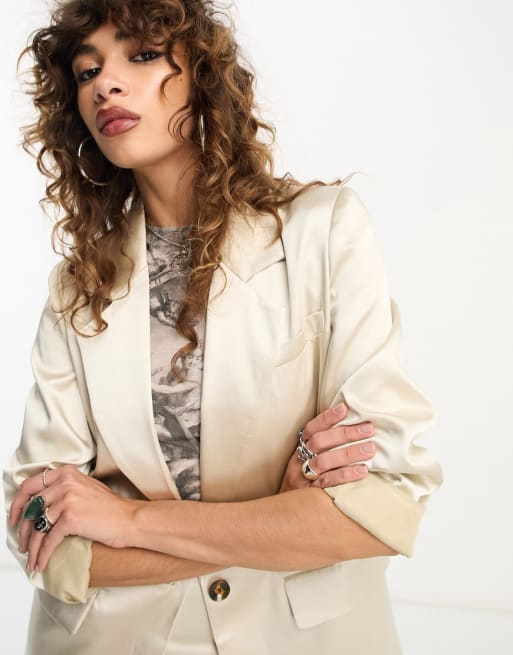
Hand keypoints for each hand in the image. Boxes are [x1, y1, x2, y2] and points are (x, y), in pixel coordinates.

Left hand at [9, 465, 137, 572]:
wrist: (129, 519)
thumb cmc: (110, 508)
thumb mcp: (85, 488)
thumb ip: (64, 489)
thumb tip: (40, 505)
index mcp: (66, 473)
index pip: (30, 485)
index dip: (17, 504)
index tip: (14, 518)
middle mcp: (65, 483)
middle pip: (30, 508)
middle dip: (21, 530)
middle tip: (21, 543)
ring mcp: (67, 499)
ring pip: (37, 527)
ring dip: (31, 547)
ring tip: (31, 559)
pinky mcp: (71, 518)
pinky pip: (48, 540)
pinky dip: (42, 555)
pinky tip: (40, 563)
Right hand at [279, 402, 374, 491]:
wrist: (284, 515)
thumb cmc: (304, 485)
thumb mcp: (307, 464)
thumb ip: (325, 450)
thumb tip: (354, 432)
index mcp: (299, 450)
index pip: (311, 429)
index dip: (327, 418)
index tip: (345, 408)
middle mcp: (298, 461)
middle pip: (319, 442)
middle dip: (345, 433)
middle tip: (368, 429)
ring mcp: (302, 478)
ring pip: (324, 461)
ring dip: (349, 453)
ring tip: (370, 449)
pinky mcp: (309, 495)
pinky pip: (328, 482)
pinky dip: (345, 475)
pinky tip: (362, 471)